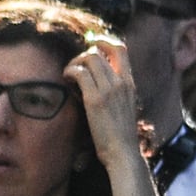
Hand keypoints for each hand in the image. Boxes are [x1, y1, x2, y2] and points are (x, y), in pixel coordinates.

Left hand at [66, 33, 145, 169]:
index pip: (121, 49)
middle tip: (75, 66)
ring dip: (74, 62)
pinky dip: (69, 71)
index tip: (91, 48)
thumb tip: (98, 81)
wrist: (123, 152)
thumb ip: (115, 92)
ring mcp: (109, 89)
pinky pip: (79, 73)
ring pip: (89, 58)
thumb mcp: (123, 107)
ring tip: (69, 75)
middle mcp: (121, 82)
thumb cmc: (120, 135)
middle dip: (83, 54)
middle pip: (100, 51)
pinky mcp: (95, 99)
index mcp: (129, 83)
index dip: (103, 42)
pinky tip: (66, 80)